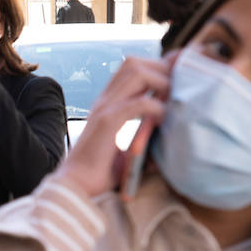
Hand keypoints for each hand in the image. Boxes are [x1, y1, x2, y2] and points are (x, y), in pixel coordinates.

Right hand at [55, 56, 170, 198]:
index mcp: (106, 103)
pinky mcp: (108, 123)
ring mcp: (104, 109)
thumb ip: (142, 139)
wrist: (74, 187)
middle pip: (133, 62)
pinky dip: (158, 108)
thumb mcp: (124, 149)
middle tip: (175, 91)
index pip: (130, 67)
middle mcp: (104, 100)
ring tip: (169, 103)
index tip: (174, 83)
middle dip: (160, 70)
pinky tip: (162, 122)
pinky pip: (140, 103)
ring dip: (160, 83)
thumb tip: (169, 143)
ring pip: (136, 73)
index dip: (155, 68)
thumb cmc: (99, 173)